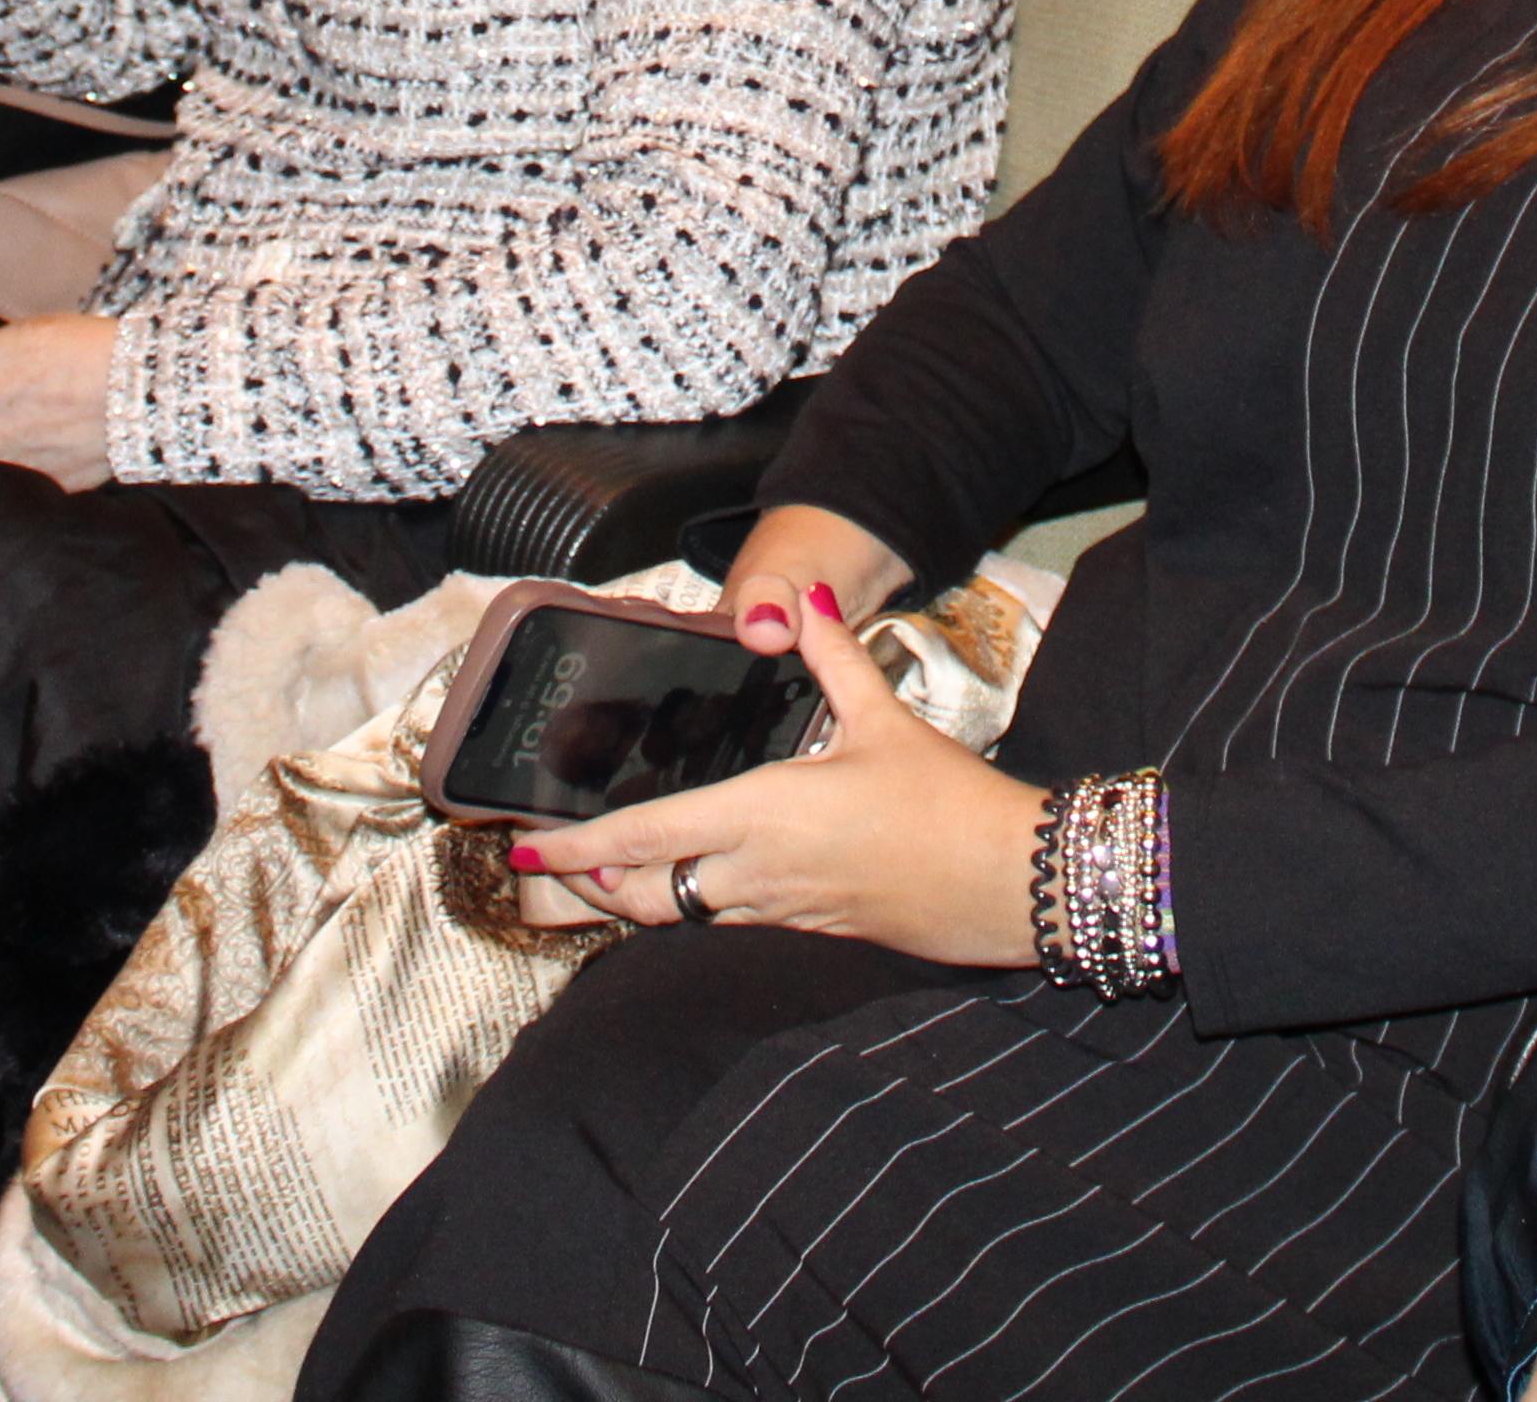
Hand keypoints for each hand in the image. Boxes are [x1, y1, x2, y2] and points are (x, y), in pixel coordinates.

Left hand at [507, 594, 1045, 964]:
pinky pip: (726, 925)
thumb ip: (834, 660)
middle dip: (586, 885)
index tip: (528, 846)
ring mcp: (782, 912)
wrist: (1008, 886)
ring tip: (593, 880)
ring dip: (631, 901)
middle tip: (542, 867)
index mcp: (764, 816)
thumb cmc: (948, 804)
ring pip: (680, 917)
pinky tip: (687, 887)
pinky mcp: (810, 931)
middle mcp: (759, 874)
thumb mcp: (886, 720)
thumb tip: (801, 604)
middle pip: (645, 895)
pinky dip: (687, 909)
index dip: (578, 849)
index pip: (646, 839)